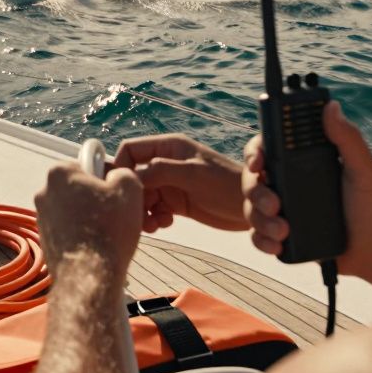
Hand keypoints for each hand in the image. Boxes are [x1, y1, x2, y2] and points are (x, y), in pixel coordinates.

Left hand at [35, 162, 143, 279]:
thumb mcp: (130, 189)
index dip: (106, 176)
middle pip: (79, 188)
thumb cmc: (109, 231)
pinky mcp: (45, 240)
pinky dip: (81, 234)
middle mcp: (44, 192)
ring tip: (108, 232)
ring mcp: (42, 218)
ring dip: (90, 217)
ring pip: (74, 210)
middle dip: (97, 198)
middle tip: (116, 213)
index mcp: (60, 173)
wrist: (89, 275)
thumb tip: (118, 176)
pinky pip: (68, 230)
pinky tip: (97, 246)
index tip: (116, 191)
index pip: (87, 163)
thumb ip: (124, 172)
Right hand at [114, 134, 249, 232]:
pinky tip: (165, 223)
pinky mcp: (176, 203)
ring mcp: (170, 184)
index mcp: (169, 148)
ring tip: (153, 224)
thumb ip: (160, 171)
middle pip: (133, 177)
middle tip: (137, 214)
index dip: (121, 167)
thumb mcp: (192, 174)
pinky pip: (153, 210)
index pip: (130, 150)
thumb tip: (130, 177)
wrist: (250, 208)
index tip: (123, 189)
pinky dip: (154, 219)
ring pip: (141, 196)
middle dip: (132, 196)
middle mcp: (166, 164)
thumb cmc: (226, 183)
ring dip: (142, 211)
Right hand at [241, 101, 371, 279]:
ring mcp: (281, 209)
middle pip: (252, 179)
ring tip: (283, 231)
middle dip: (256, 192)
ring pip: (251, 209)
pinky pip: (257, 235)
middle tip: (275, 204)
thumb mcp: (363, 168)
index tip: (258, 164)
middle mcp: (286, 182)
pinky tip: (277, 244)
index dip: (254, 153)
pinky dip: (262, 240)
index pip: (266, 148)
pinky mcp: (280, 235)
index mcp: (300, 162)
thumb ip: (348, 138)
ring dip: (260, 220)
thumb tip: (332, 107)